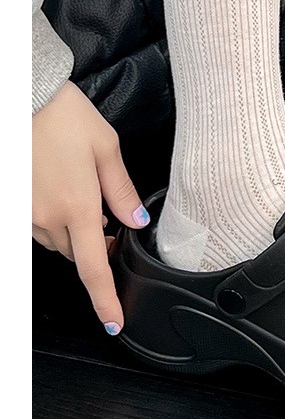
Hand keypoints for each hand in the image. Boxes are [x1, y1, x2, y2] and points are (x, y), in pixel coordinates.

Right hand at [32, 81, 148, 333]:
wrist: (25, 96)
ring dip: (73, 230)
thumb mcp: (107, 148)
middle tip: (111, 222)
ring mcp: (26, 213)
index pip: (94, 268)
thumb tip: (138, 223)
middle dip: (95, 245)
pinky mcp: (13, 206)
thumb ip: (123, 191)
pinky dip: (54, 218)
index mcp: (79, 206)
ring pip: (57, 240)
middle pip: (77, 253)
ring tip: (83, 193)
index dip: (106, 299)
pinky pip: (39, 225)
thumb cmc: (66, 117)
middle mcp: (49, 217)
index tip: (114, 321)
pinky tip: (61, 189)